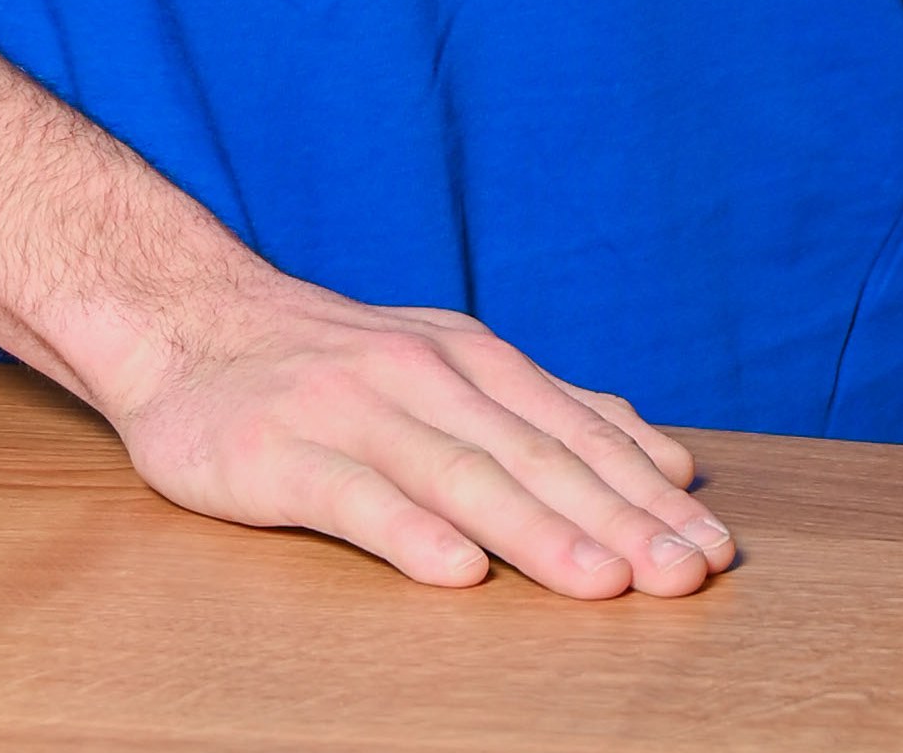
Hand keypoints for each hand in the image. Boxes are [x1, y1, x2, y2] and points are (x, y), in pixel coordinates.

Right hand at [104, 271, 735, 594]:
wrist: (186, 321)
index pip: (577, 434)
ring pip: (460, 475)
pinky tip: (458, 573)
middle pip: (535, 457)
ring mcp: (352, 412)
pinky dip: (411, 534)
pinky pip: (356, 498)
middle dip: (620, 519)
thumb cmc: (328, 363)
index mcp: (471, 359)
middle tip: (688, 576)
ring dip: (537, 531)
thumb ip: (550, 408)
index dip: (649, 494)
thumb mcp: (446, 364)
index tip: (716, 550)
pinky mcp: (282, 454)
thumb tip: (665, 453)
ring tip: (603, 580)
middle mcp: (423, 377)